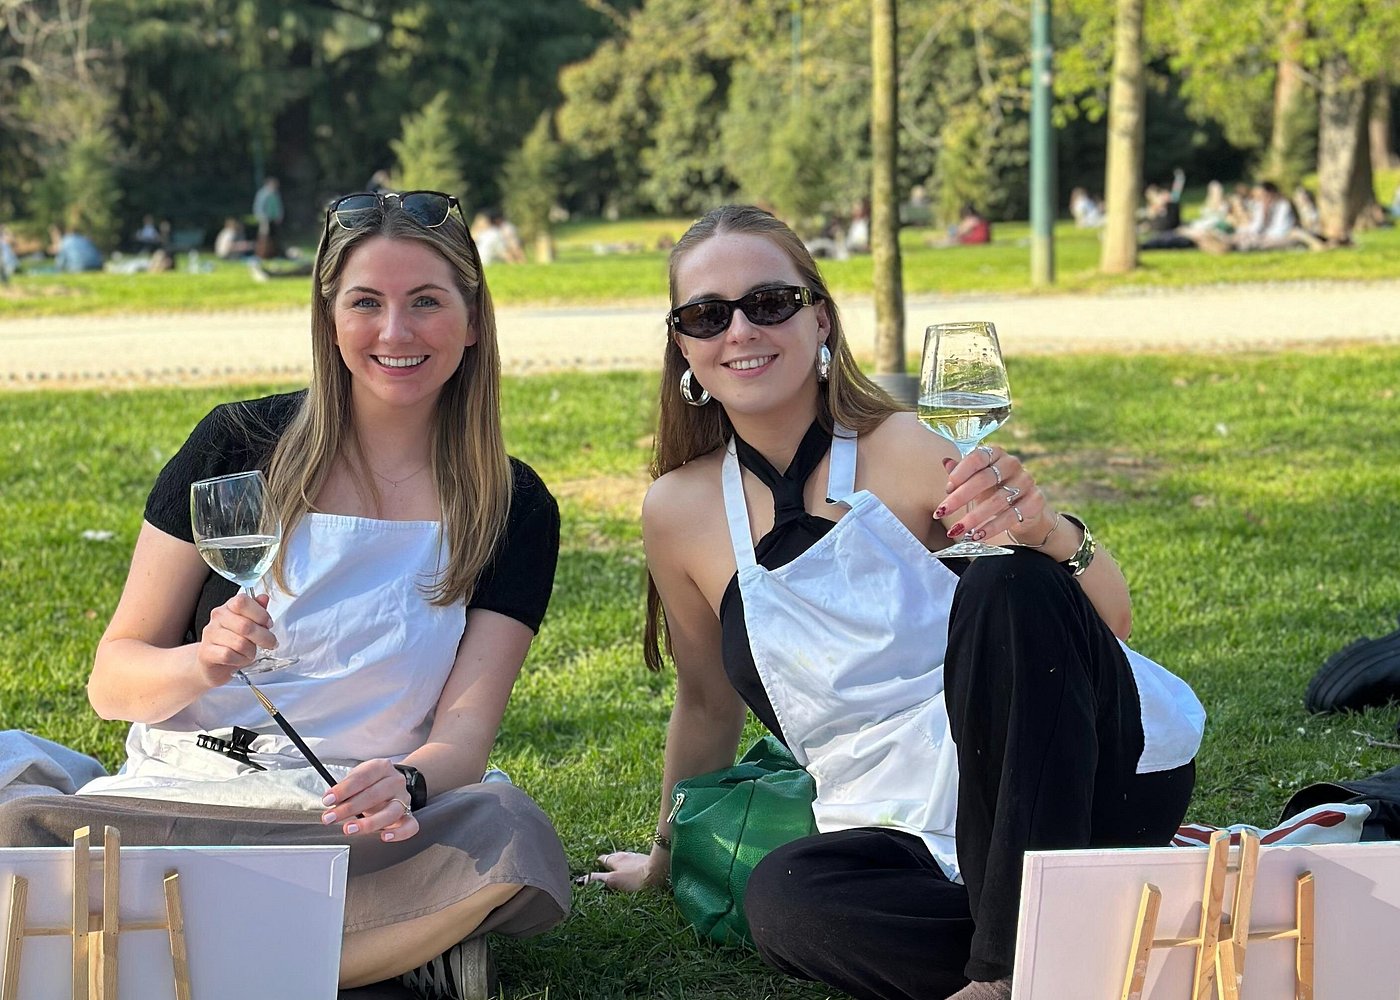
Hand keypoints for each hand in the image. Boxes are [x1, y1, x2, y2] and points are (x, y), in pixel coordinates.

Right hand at [196, 591, 277, 685]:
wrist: (214, 662)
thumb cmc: (234, 641)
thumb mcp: (249, 624)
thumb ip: (258, 611)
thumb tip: (263, 598)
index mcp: (229, 607)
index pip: (242, 602)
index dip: (260, 614)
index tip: (268, 624)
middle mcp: (217, 618)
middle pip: (245, 625)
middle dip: (263, 637)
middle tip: (270, 643)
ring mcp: (210, 634)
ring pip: (239, 643)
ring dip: (251, 651)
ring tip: (250, 653)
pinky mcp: (206, 652)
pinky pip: (228, 655)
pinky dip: (240, 660)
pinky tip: (240, 659)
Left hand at [321, 758, 420, 842]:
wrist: (392, 783)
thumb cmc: (370, 782)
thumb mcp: (357, 776)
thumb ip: (345, 788)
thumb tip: (330, 800)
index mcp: (382, 767)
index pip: (362, 778)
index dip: (344, 790)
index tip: (328, 800)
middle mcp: (395, 782)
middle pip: (374, 795)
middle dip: (349, 808)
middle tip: (331, 817)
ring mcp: (404, 799)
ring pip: (391, 812)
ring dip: (369, 823)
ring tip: (350, 828)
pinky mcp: (409, 815)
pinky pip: (410, 826)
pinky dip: (399, 833)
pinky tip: (384, 836)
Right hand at [582, 850, 665, 892]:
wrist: (659, 871)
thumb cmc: (635, 878)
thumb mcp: (613, 880)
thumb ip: (597, 879)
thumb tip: (580, 881)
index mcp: (615, 859)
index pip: (602, 859)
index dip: (597, 864)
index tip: (593, 867)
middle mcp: (624, 855)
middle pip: (613, 857)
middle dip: (608, 862)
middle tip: (604, 867)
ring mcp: (636, 857)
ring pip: (625, 858)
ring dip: (620, 862)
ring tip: (618, 868)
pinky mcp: (646, 860)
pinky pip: (634, 861)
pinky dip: (630, 865)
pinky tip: (634, 870)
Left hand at [936, 446, 1053, 545]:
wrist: (1025, 508)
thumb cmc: (995, 490)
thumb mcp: (976, 480)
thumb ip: (962, 472)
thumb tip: (946, 462)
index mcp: (996, 454)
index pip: (977, 457)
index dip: (960, 472)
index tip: (947, 489)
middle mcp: (1012, 464)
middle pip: (984, 479)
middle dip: (960, 497)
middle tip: (942, 511)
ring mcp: (1026, 482)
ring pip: (997, 500)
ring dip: (973, 517)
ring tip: (957, 529)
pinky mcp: (1034, 501)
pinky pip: (1010, 516)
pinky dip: (992, 528)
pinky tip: (977, 535)